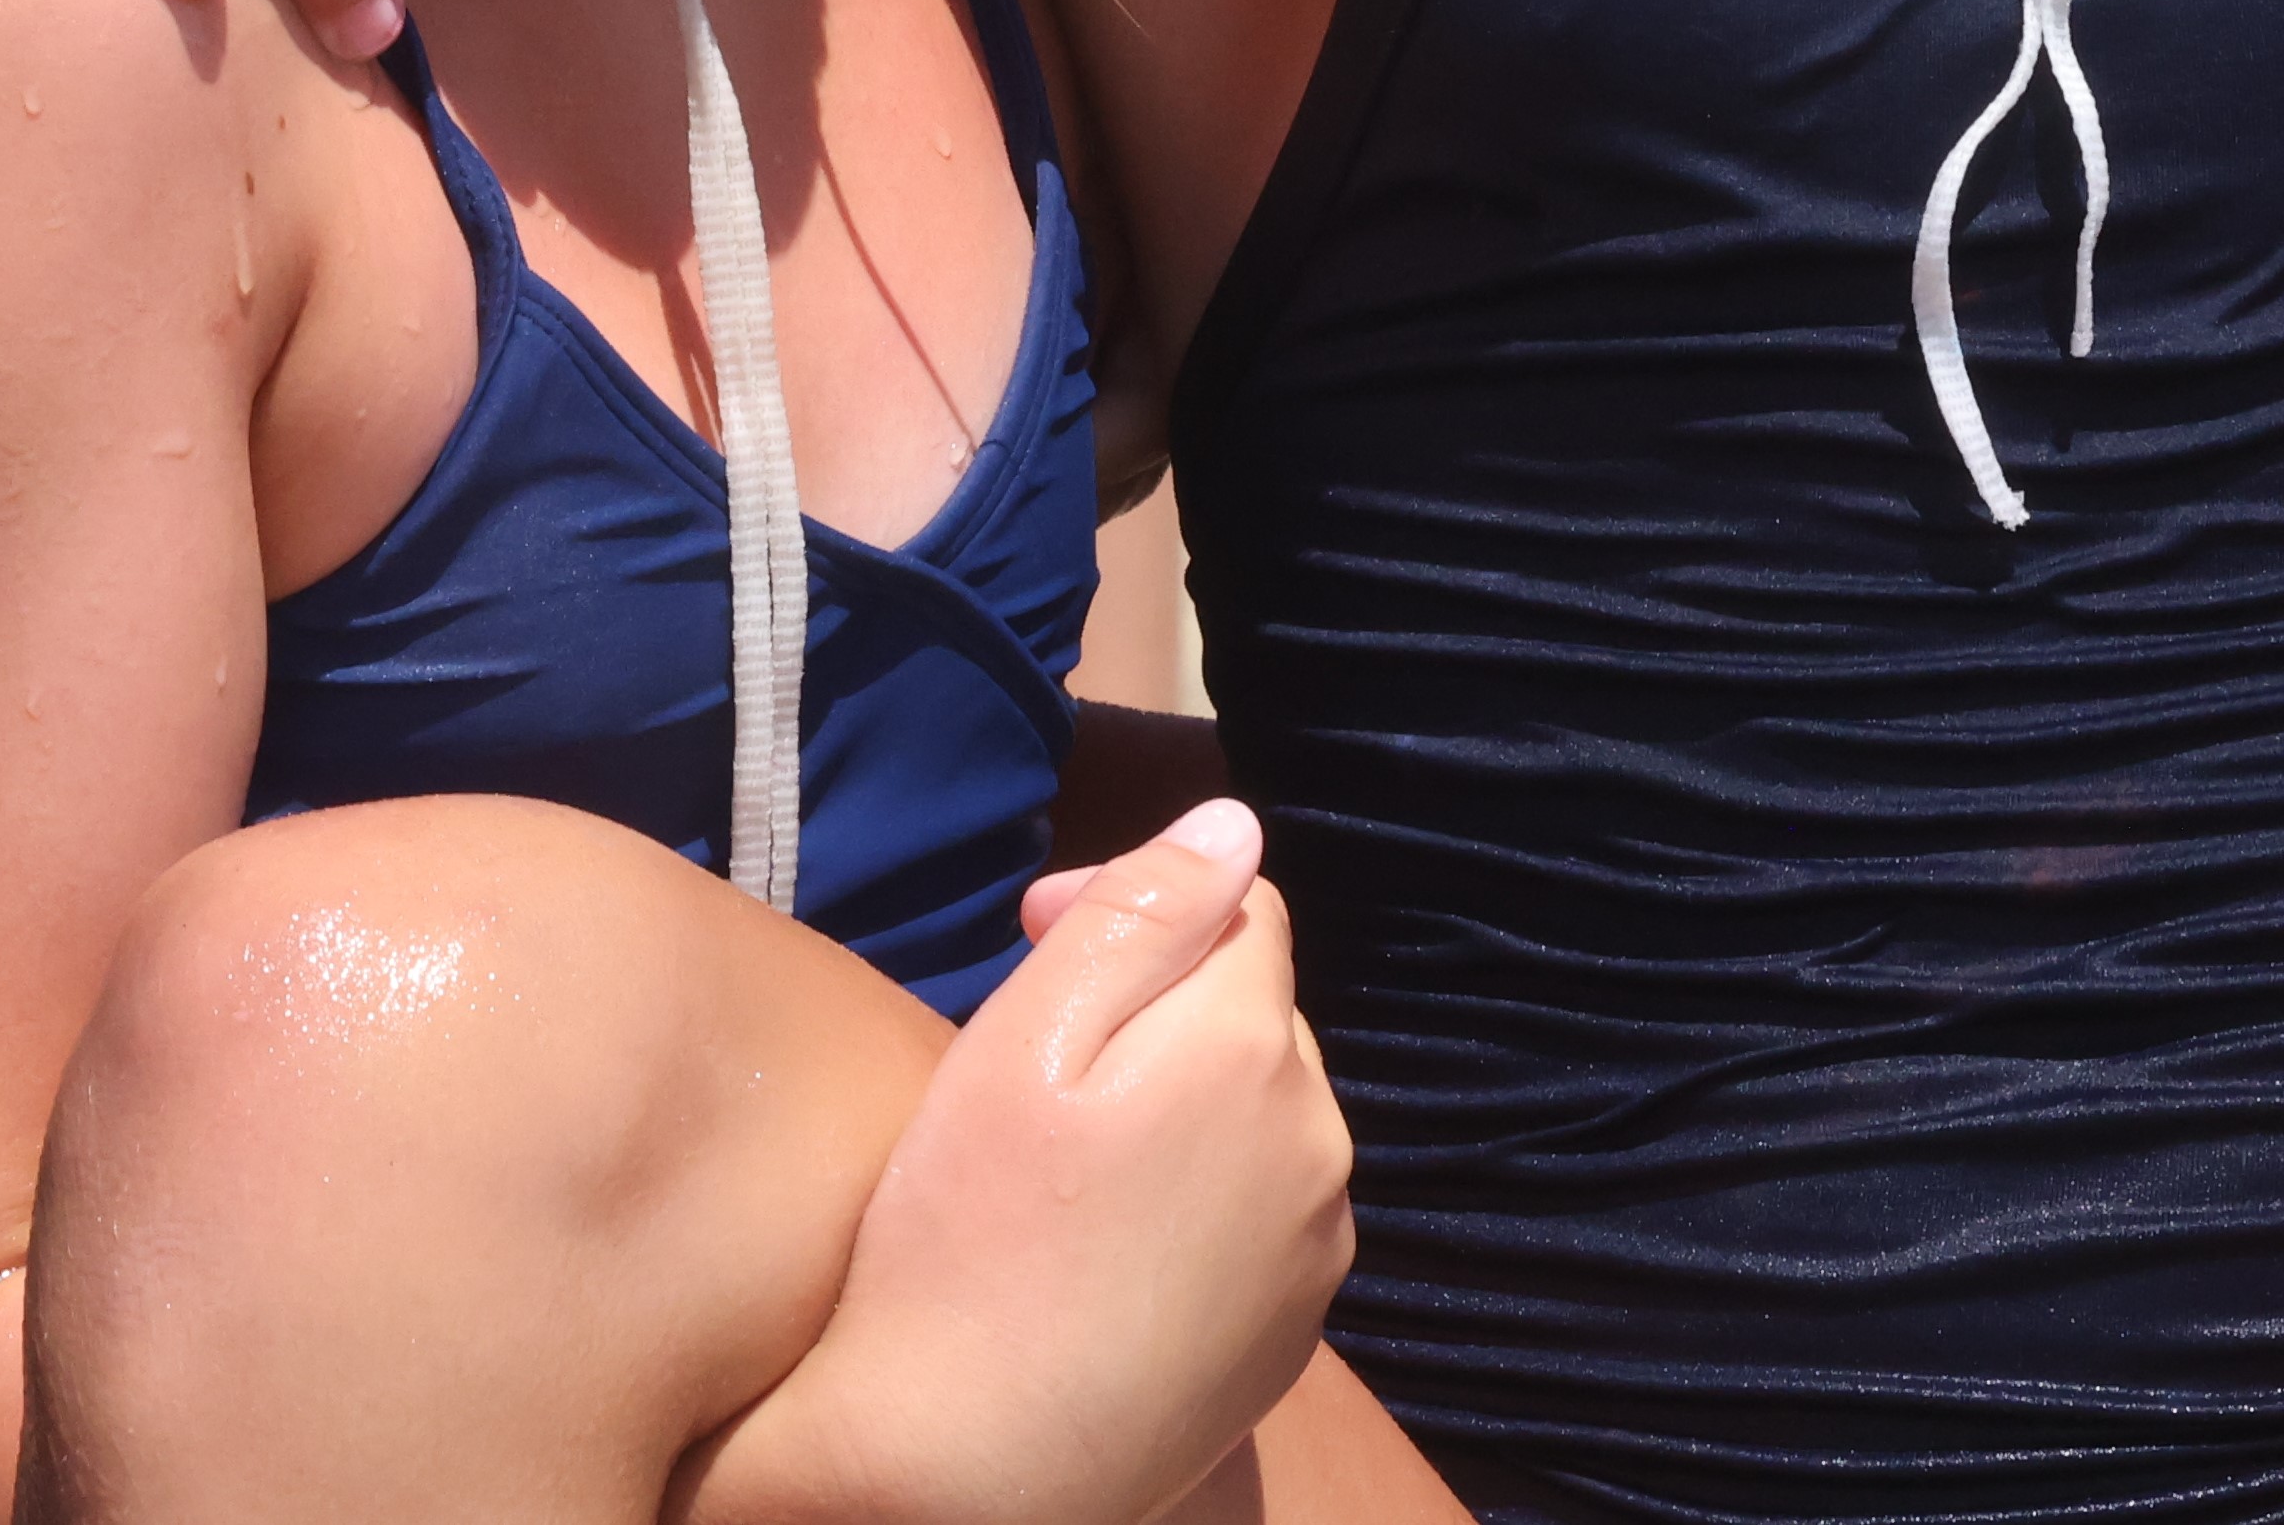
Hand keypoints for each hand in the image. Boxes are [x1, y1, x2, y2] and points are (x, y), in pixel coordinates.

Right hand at [710, 807, 1354, 1524]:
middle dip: (1160, 1001)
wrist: (970, 1471)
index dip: (1132, 902)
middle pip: (1255, 1012)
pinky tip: (1106, 1242)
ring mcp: (1316, 1249)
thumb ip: (1139, 917)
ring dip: (1184, 1099)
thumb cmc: (965, 1243)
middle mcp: (1318, 1141)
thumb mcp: (1024, 1046)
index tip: (1028, 936)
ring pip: (1263, 1115)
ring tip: (1065, 1153)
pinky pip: (1262, 1216)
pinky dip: (1201, 1200)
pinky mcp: (1295, 1333)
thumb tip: (1235, 824)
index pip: (1240, 906)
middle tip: (1033, 1049)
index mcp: (1251, 1048)